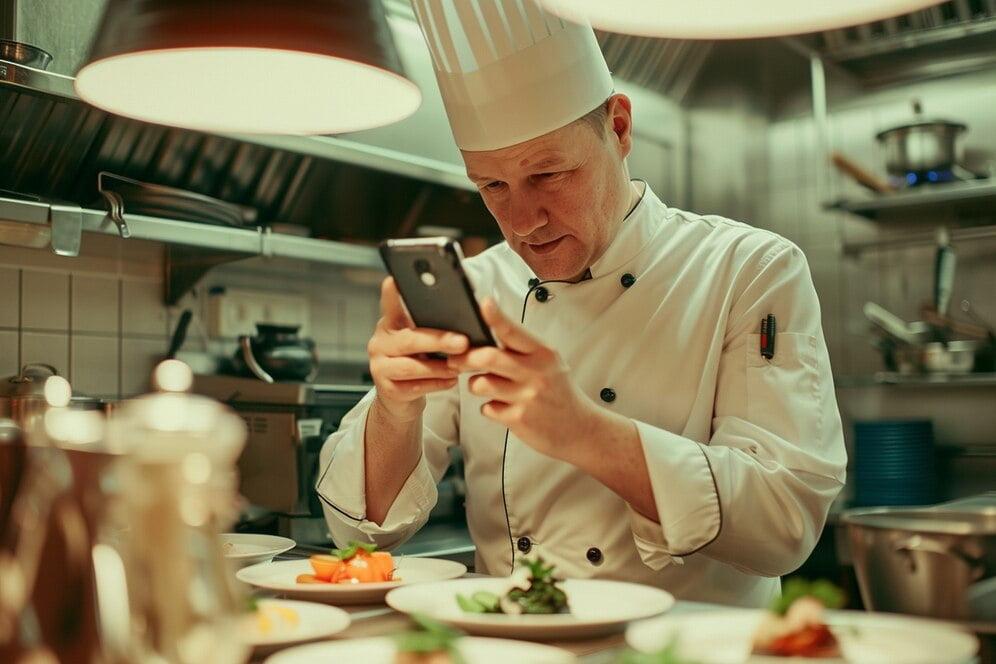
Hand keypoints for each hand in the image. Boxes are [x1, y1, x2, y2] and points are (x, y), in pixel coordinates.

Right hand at [368, 277, 468, 421]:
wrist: (400, 398)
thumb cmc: (416, 362)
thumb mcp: (419, 340)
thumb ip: (429, 326)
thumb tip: (462, 316)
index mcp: (389, 325)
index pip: (389, 305)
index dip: (391, 294)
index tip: (394, 280)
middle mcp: (380, 343)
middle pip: (409, 340)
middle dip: (439, 341)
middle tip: (463, 342)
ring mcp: (380, 367)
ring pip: (411, 367)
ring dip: (440, 367)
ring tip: (460, 365)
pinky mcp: (386, 389)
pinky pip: (414, 387)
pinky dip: (436, 383)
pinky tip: (451, 380)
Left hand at [446, 298, 598, 463]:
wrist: (579, 429)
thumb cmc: (556, 391)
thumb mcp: (547, 362)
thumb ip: (521, 348)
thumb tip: (487, 330)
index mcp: (542, 353)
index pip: (514, 331)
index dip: (496, 316)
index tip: (483, 304)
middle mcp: (536, 372)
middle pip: (487, 357)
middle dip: (464, 358)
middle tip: (455, 360)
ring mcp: (527, 397)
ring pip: (481, 383)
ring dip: (475, 384)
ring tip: (485, 385)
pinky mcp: (519, 419)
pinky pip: (487, 408)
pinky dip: (488, 407)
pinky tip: (501, 407)